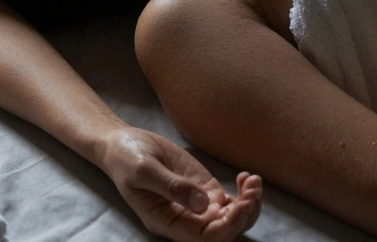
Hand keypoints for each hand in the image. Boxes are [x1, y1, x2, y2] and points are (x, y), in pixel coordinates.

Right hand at [99, 127, 261, 240]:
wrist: (123, 144)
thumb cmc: (127, 158)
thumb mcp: (143, 169)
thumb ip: (172, 187)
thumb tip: (205, 204)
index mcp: (167, 222)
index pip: (204, 237)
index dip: (226, 227)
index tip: (240, 204)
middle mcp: (185, 220)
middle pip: (224, 232)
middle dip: (244, 215)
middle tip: (253, 189)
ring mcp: (197, 206)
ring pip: (231, 218)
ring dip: (249, 204)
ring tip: (254, 181)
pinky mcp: (204, 190)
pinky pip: (230, 202)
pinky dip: (244, 193)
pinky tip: (246, 176)